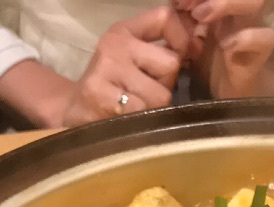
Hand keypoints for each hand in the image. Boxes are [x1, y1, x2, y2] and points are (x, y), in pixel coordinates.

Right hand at [58, 6, 195, 125]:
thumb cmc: (111, 86)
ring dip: (154, 108)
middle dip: (166, 84)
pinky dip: (140, 122)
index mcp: (124, 31)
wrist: (74, 110)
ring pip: (161, 94)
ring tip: (135, 107)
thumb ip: (162, 48)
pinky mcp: (100, 95)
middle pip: (171, 64)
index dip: (182, 39)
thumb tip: (199, 45)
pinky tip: (126, 118)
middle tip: (146, 93)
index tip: (184, 57)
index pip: (165, 18)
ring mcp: (107, 69)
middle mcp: (115, 45)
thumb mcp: (132, 58)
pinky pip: (142, 112)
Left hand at [175, 0, 273, 98]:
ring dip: (226, 3)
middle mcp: (240, 13)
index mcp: (223, 6)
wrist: (223, 96)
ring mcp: (253, 29)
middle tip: (186, 6)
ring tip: (200, 16)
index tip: (177, 2)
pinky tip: (225, 46)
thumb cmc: (206, 65)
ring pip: (255, 2)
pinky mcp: (261, 52)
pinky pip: (265, 37)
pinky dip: (245, 38)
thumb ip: (182, 21)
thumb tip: (172, 6)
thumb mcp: (187, 40)